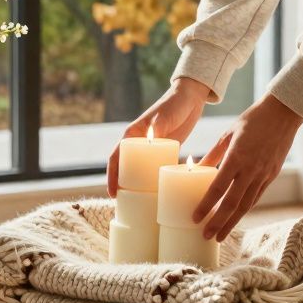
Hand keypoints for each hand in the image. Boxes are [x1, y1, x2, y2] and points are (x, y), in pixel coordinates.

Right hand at [107, 77, 210, 195]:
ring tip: (137, 204)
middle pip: (124, 167)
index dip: (111, 176)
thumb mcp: (165, 116)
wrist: (190, 97)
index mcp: (133, 134)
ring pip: (138, 169)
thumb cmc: (175, 104)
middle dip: (120, 185)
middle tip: (123, 204)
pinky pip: (153, 167)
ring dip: (135, 184)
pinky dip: (151, 179)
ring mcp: (150, 147)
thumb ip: (158, 126)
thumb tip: (150, 139)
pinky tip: (156, 192)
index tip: (113, 193)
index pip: (116, 157)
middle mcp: (139, 142)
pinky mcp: (163, 149)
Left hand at [194, 93, 302, 241]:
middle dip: (218, 222)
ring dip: (232, 222)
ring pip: (246, 205)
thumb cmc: (252, 120)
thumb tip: (197, 169)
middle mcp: (251, 169)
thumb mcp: (228, 134)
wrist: (283, 114)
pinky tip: (236, 218)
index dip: (206, 205)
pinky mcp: (272, 176)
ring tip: (220, 235)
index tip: (195, 218)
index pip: (218, 188)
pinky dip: (245, 209)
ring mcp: (264, 174)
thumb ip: (213, 154)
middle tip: (206, 236)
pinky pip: (256, 197)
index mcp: (236, 157)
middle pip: (232, 203)